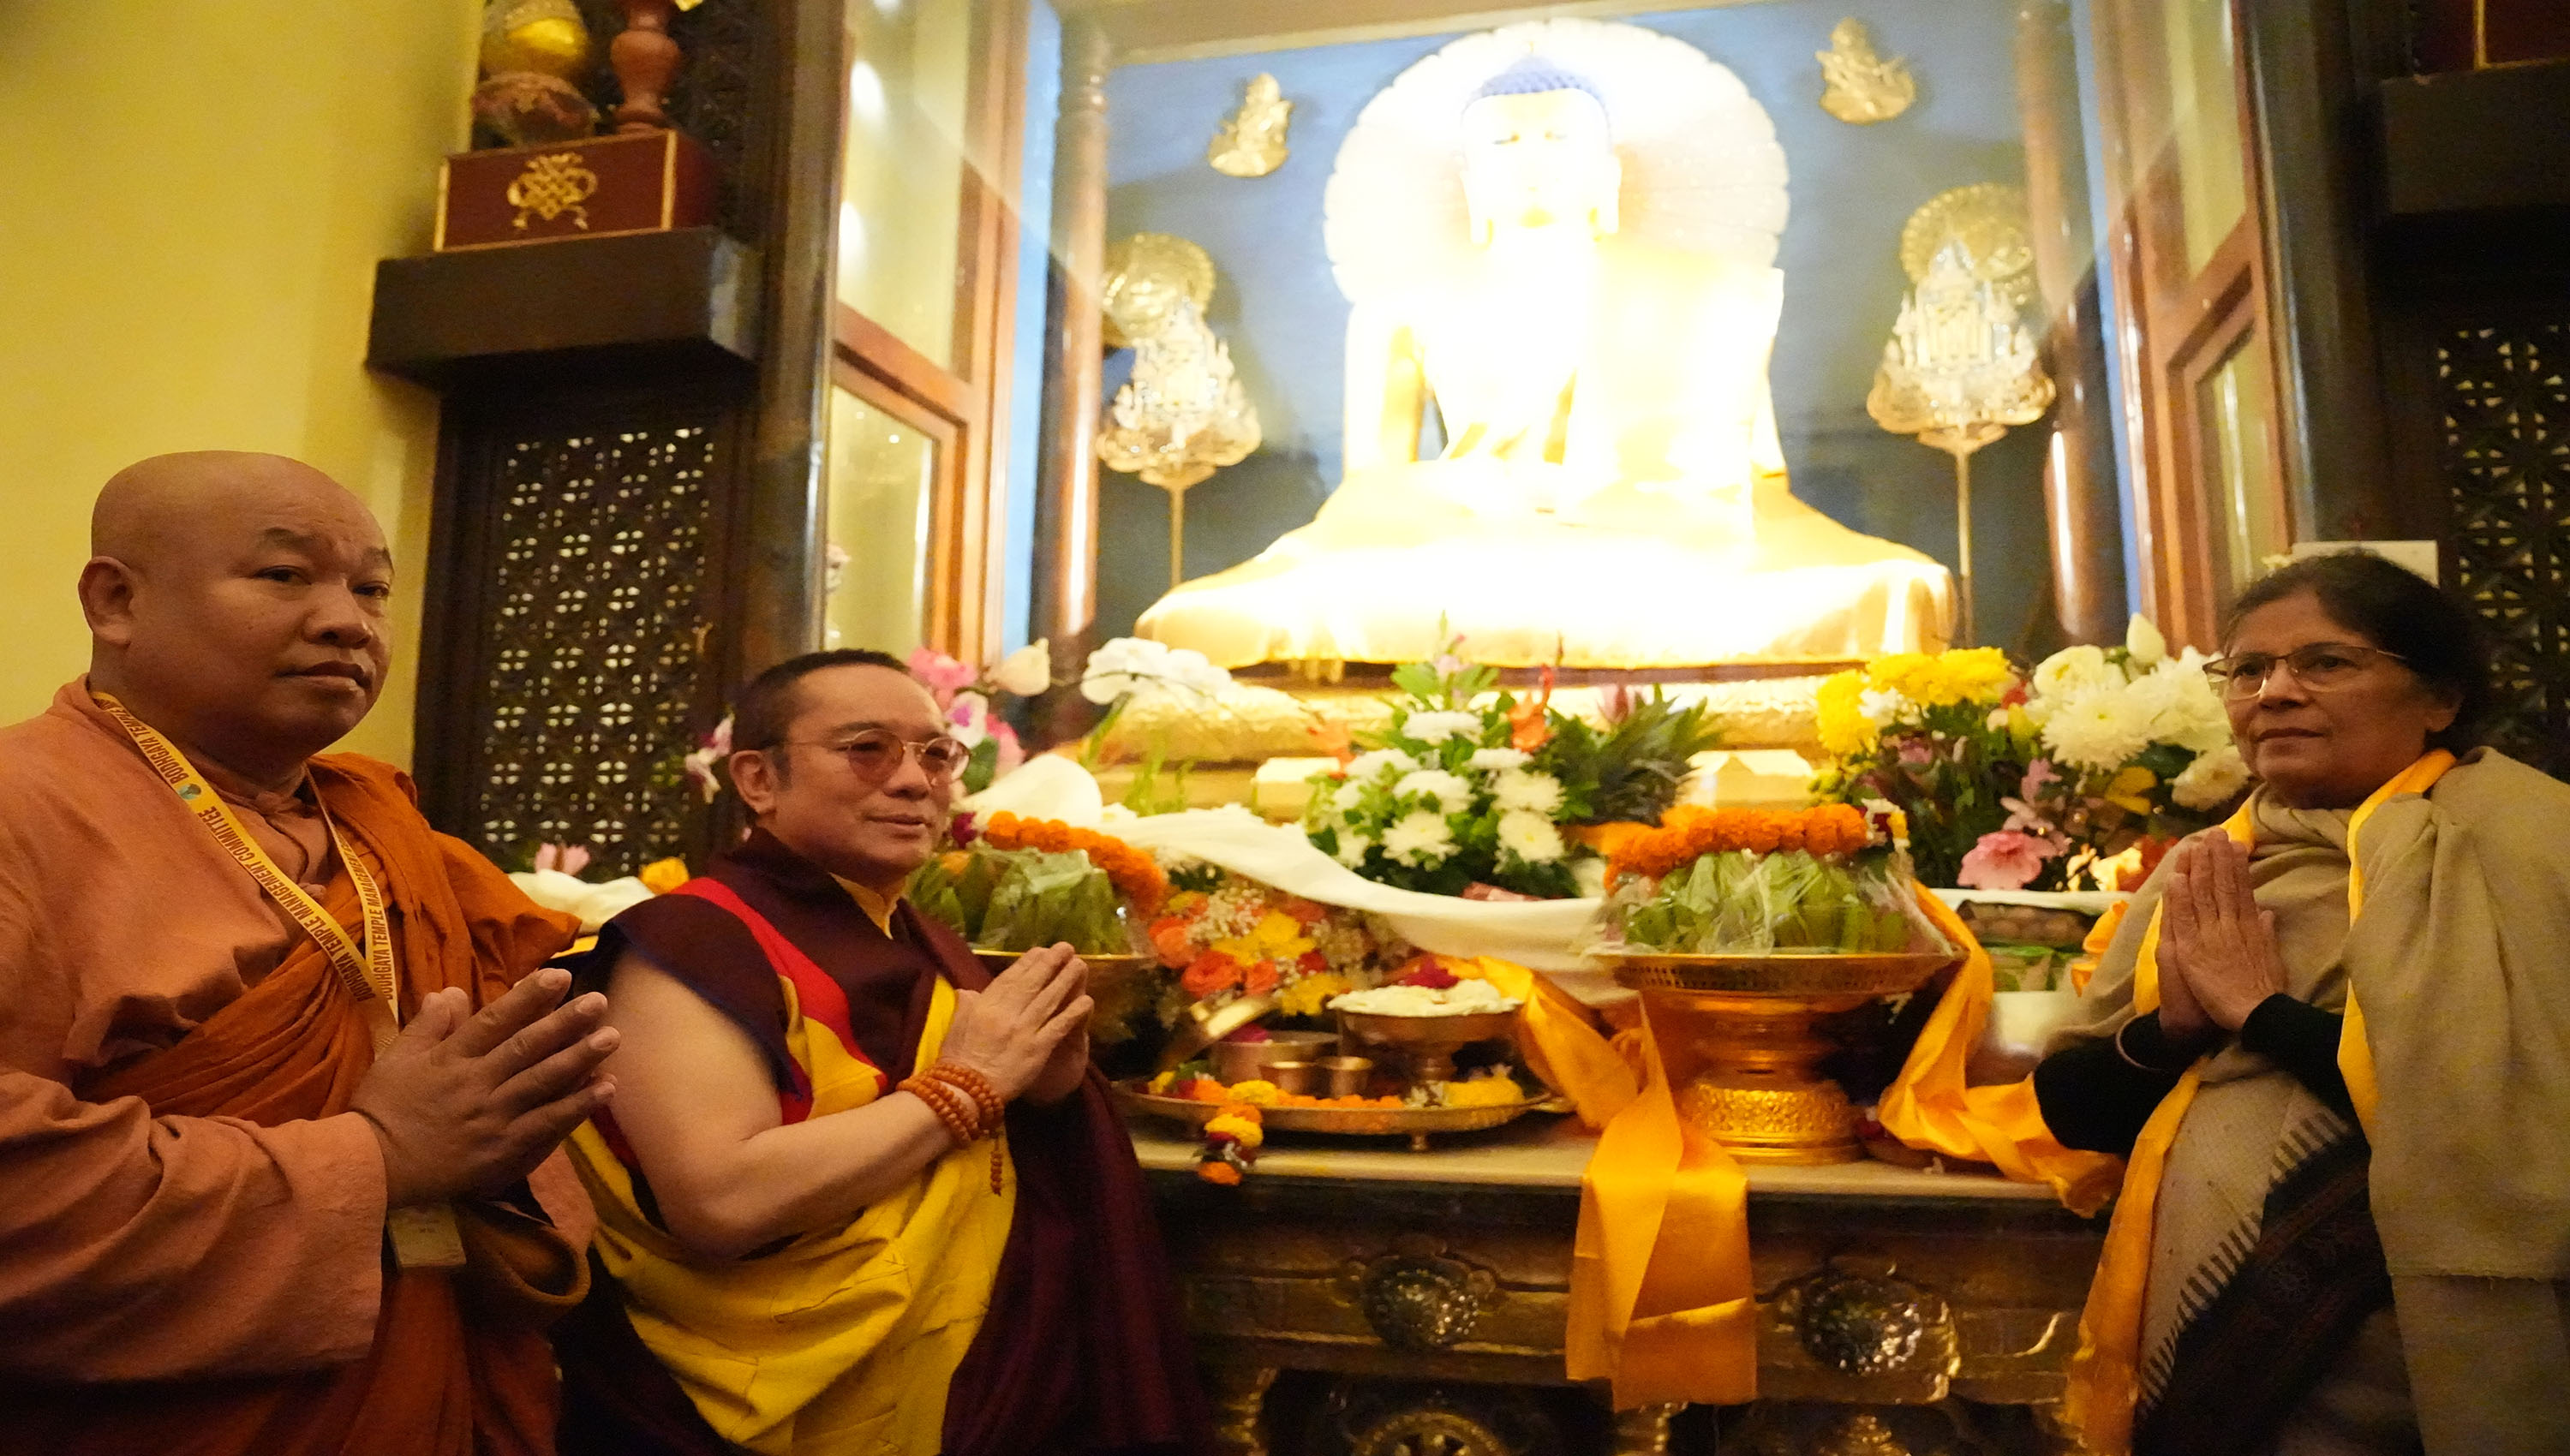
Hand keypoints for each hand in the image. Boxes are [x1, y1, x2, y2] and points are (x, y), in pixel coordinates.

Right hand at [351, 967, 618, 1206]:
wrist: (370, 1168)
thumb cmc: (382, 1110)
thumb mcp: (396, 1058)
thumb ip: (429, 1024)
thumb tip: (453, 990)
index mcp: (451, 1058)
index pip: (496, 1020)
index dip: (530, 996)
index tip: (560, 976)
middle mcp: (477, 1083)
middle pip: (528, 1047)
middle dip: (566, 1022)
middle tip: (600, 1001)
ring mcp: (493, 1117)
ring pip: (543, 1082)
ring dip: (581, 1059)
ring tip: (612, 1037)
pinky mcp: (503, 1148)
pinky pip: (547, 1124)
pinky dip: (578, 1106)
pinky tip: (606, 1089)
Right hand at [940, 944, 1091, 1101]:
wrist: (963, 1090)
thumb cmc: (957, 1059)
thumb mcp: (956, 1024)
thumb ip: (966, 1004)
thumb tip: (969, 991)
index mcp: (985, 1004)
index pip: (1010, 978)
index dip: (1029, 962)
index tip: (1041, 950)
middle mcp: (1006, 1012)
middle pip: (1033, 983)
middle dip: (1051, 963)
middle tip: (1067, 948)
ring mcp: (1023, 1030)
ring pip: (1049, 999)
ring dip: (1067, 981)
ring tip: (1080, 966)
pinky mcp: (1037, 1049)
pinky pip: (1059, 1026)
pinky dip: (1074, 1013)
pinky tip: (1087, 1001)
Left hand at [2160, 835, 2288, 1036]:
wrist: (2255, 1013)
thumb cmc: (2264, 990)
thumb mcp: (2271, 956)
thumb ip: (2266, 932)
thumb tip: (2267, 911)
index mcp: (2250, 925)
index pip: (2242, 888)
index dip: (2236, 864)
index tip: (2234, 843)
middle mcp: (2231, 924)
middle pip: (2223, 885)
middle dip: (2217, 857)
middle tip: (2215, 832)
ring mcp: (2212, 934)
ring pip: (2203, 896)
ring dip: (2199, 869)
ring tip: (2195, 844)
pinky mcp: (2193, 949)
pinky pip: (2184, 918)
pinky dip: (2180, 897)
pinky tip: (2176, 878)